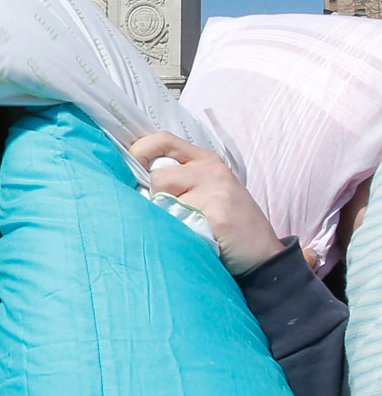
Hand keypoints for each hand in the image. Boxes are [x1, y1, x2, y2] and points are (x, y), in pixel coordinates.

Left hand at [130, 131, 283, 275]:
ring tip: (189, 228)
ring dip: (168, 219)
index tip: (129, 168)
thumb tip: (134, 179)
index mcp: (206, 160)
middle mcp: (211, 170)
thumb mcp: (208, 190)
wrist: (265, 255)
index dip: (140, 150)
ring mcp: (216, 191)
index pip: (163, 140)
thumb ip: (180, 179)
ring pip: (164, 201)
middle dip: (155, 200)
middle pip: (157, 177)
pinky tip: (198, 240)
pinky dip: (180, 235)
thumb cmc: (228, 224)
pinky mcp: (217, 214)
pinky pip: (178, 222)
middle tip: (175, 217)